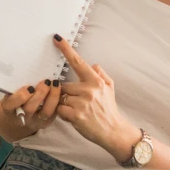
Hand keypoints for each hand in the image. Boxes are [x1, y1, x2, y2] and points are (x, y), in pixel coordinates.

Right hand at [0, 80, 61, 140]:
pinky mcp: (47, 122)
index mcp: (8, 110)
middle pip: (30, 108)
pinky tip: (58, 89)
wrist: (16, 121)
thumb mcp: (10, 95)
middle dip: (39, 94)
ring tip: (55, 84)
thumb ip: (16, 87)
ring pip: (46, 112)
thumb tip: (28, 70)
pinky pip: (54, 112)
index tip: (29, 87)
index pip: (10, 105)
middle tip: (46, 81)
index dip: (20, 96)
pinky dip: (57, 99)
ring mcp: (35, 121)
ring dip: (52, 97)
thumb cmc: (14, 102)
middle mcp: (22, 118)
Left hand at [52, 34, 140, 160]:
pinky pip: (60, 110)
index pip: (78, 62)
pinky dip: (64, 114)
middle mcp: (89, 89)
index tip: (57, 39)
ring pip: (60, 98)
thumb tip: (93, 65)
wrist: (113, 131)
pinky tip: (74, 117)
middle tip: (78, 103)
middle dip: (66, 94)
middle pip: (63, 85)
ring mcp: (82, 102)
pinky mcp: (76, 115)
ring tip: (78, 111)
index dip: (66, 49)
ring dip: (65, 105)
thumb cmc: (109, 110)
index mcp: (96, 81)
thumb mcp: (110, 88)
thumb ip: (101, 74)